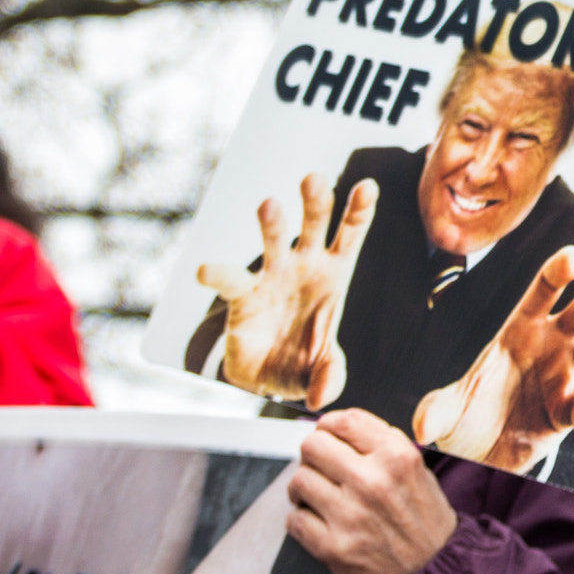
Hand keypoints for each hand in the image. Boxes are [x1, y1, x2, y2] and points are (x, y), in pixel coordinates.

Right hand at [196, 174, 376, 404]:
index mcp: (334, 274)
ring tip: (269, 206)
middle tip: (314, 179)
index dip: (359, 211)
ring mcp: (273, 276)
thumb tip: (322, 394)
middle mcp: (305, 266)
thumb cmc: (304, 359)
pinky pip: (231, 281)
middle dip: (316, 200)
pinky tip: (206, 270)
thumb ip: (328, 377)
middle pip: (314, 224)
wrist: (268, 376)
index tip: (367, 187)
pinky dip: (218, 274)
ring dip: (272, 223)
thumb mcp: (323, 371)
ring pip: (274, 240)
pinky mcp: (243, 296)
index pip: (350, 236)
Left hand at [286, 411, 458, 573]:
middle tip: (320, 464)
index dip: (329, 425)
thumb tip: (336, 429)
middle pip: (313, 446)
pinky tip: (318, 518)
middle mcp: (372, 482)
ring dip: (304, 486)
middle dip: (313, 453)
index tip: (327, 433)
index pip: (344, 421)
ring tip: (318, 493)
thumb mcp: (414, 466)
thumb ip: (379, 444)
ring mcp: (350, 515)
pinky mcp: (333, 547)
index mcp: (396, 456)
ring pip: (299, 480)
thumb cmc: (421, 514)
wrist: (431, 564)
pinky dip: (301, 517)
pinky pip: (295, 519)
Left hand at [411, 246, 573, 471]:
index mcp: (521, 329)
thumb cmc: (467, 414)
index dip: (556, 274)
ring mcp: (566, 375)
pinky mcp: (571, 410)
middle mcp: (551, 344)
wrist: (480, 451)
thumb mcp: (445, 411)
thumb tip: (421, 427)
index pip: (541, 293)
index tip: (572, 257)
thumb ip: (437, 412)